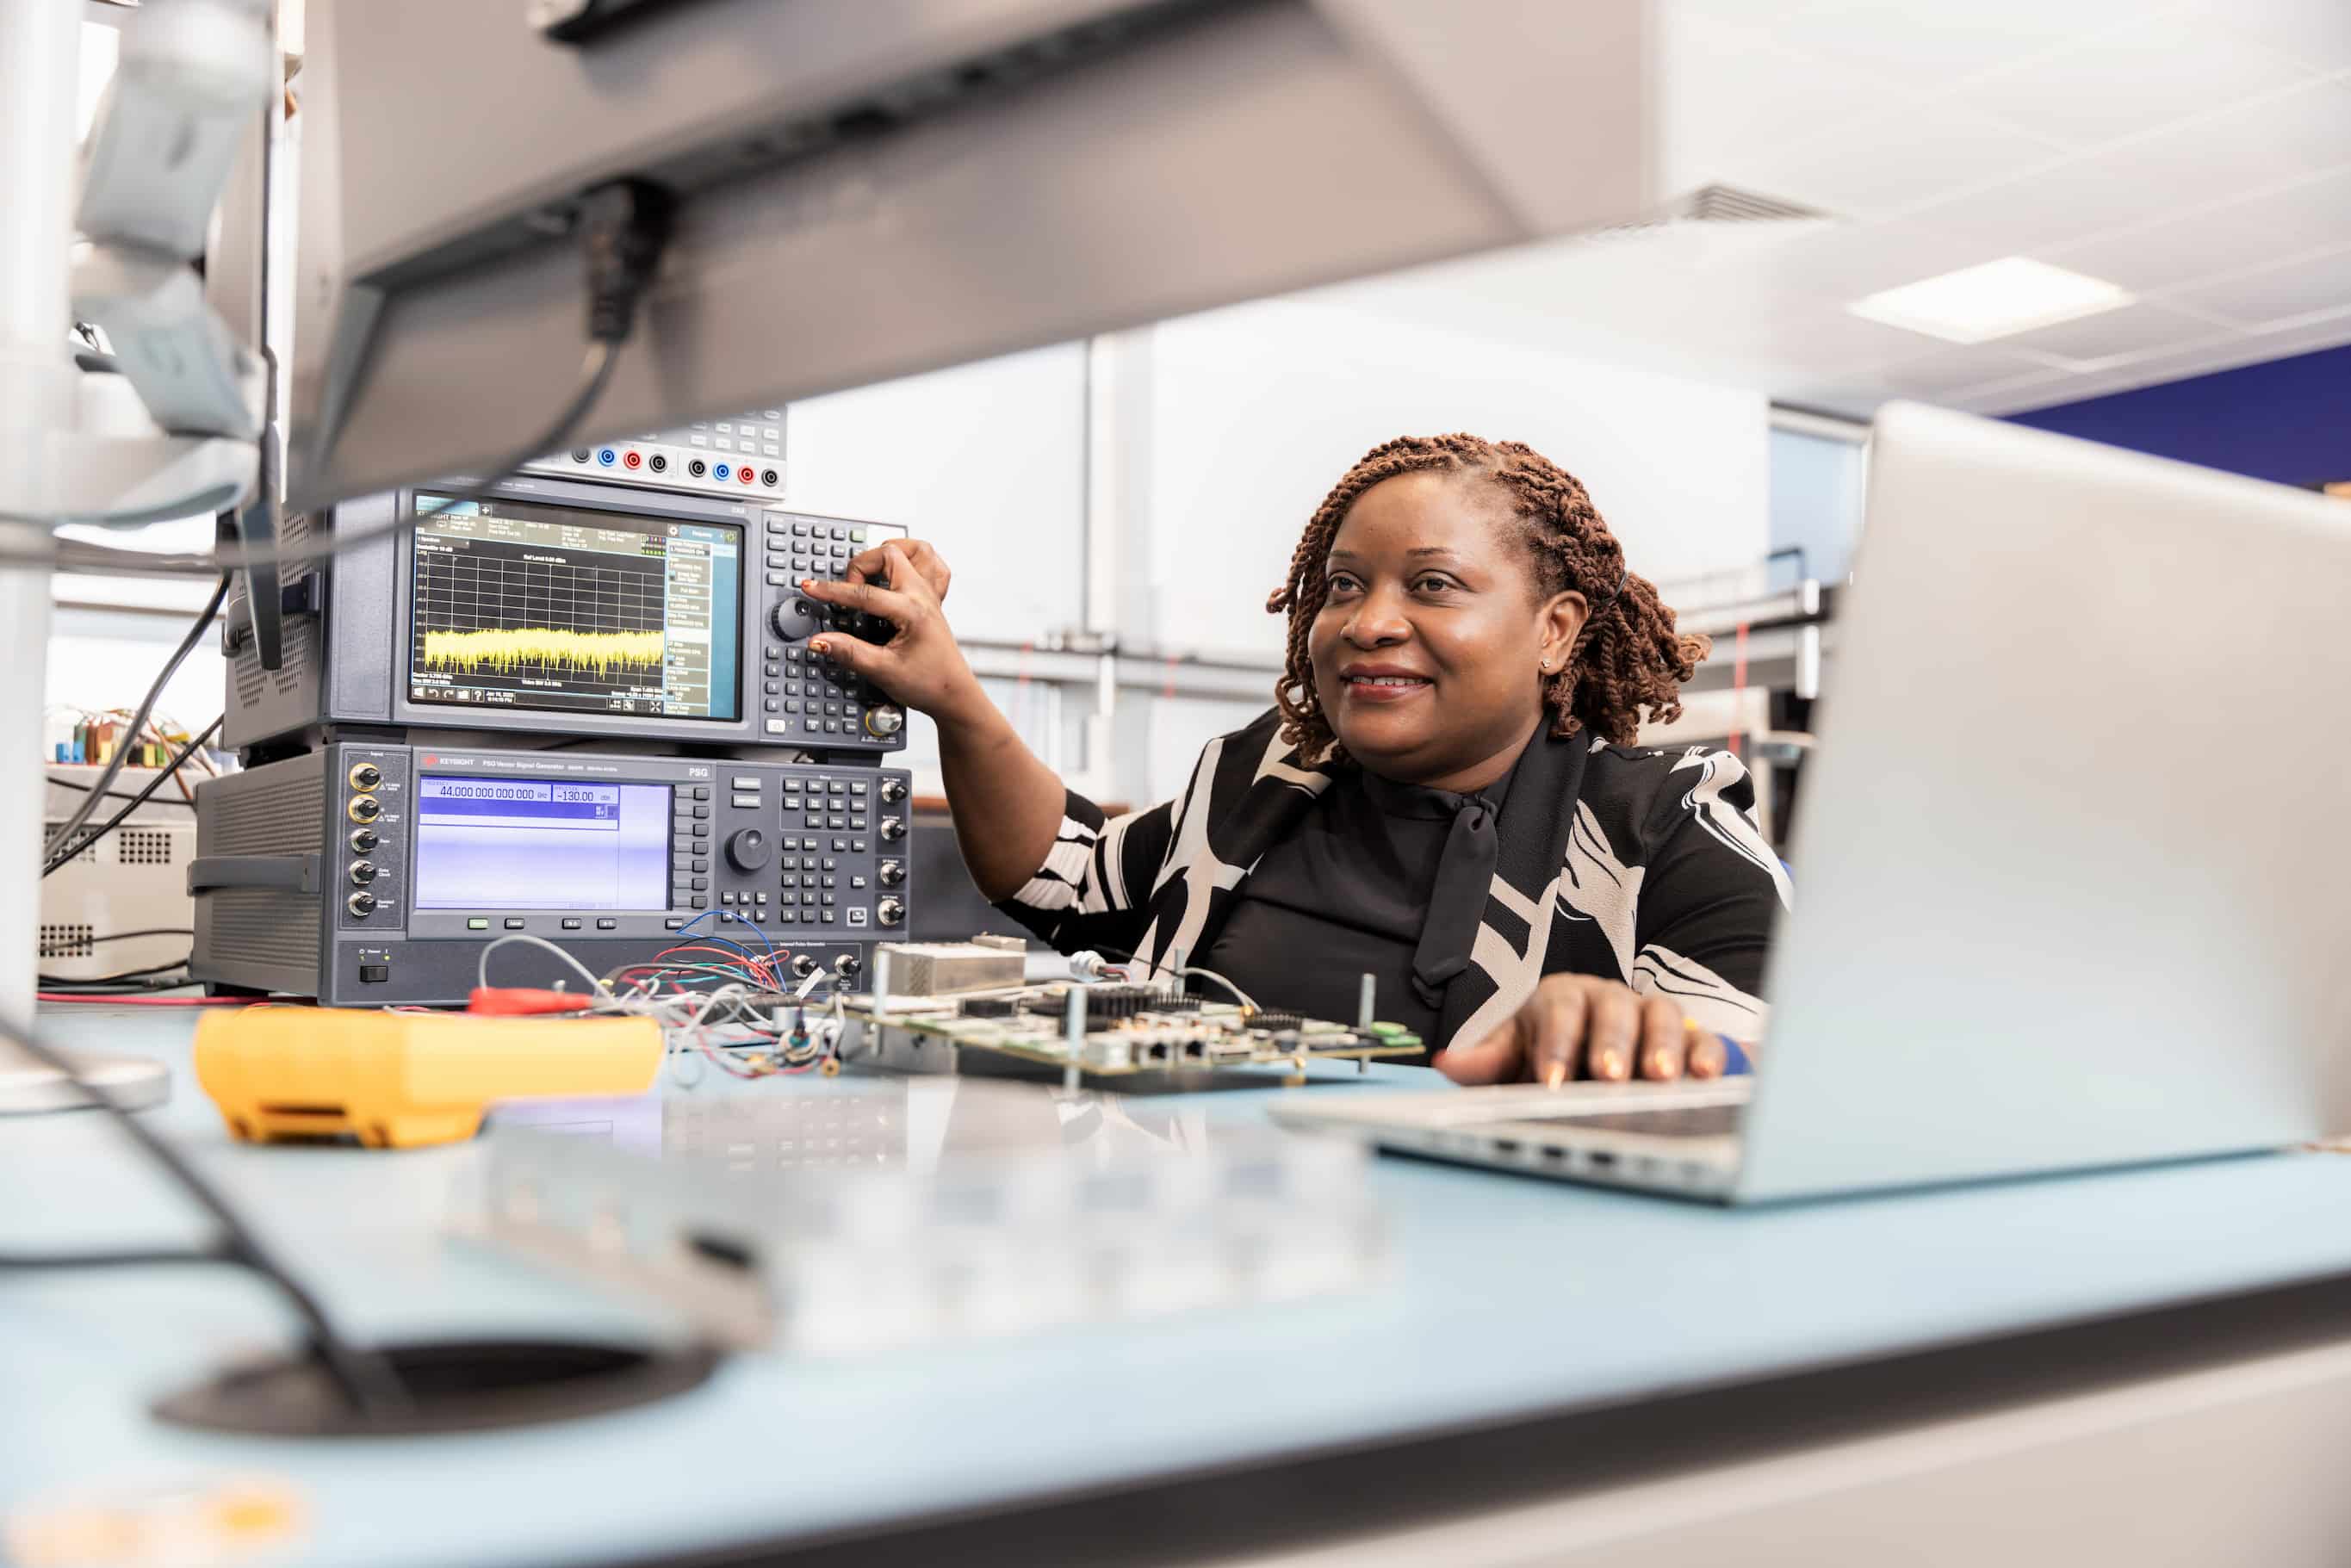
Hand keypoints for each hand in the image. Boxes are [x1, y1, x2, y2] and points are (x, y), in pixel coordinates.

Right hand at [797, 541, 984, 721]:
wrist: (954, 695)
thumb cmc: (929, 683)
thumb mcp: (883, 671)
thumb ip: (849, 652)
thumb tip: (820, 641)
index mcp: (912, 611)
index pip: (864, 592)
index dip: (832, 590)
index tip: (811, 588)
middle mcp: (923, 596)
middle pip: (889, 555)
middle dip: (861, 565)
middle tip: (847, 589)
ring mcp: (930, 595)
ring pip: (915, 551)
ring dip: (889, 554)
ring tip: (870, 570)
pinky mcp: (932, 600)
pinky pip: (930, 565)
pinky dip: (912, 560)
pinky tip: (895, 573)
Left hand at [1435, 975, 1729, 1086]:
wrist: (1596, 1054)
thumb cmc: (1548, 1054)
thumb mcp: (1514, 1054)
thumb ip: (1486, 1059)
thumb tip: (1445, 1060)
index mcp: (1562, 998)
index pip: (1559, 1012)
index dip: (1556, 1045)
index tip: (1551, 1082)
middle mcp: (1609, 999)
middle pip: (1612, 1011)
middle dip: (1611, 1044)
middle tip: (1609, 1076)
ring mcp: (1650, 1014)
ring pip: (1661, 1016)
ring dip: (1662, 1046)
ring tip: (1661, 1079)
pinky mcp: (1689, 1035)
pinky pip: (1701, 1037)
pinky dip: (1707, 1053)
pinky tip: (1707, 1076)